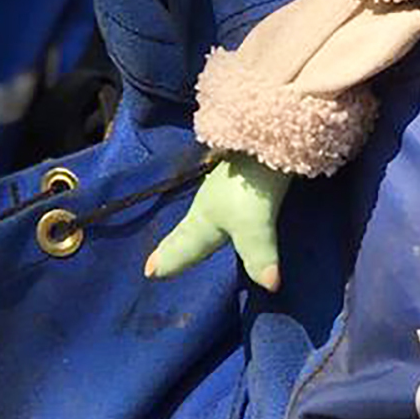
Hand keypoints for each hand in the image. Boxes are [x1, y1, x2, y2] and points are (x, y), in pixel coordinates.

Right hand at [144, 154, 288, 290]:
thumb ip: (259, 256)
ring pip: (202, 214)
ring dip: (190, 228)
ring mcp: (221, 185)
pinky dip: (213, 211)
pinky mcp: (238, 173)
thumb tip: (270, 285)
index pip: (183, 245)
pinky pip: (219, 199)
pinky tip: (219, 206)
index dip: (169, 260)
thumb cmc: (248, 185)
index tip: (149, 273)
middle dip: (173, 247)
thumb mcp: (254, 226)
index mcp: (202, 219)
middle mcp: (206, 203)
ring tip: (185, 237)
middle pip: (186, 230)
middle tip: (155, 262)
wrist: (262, 133)